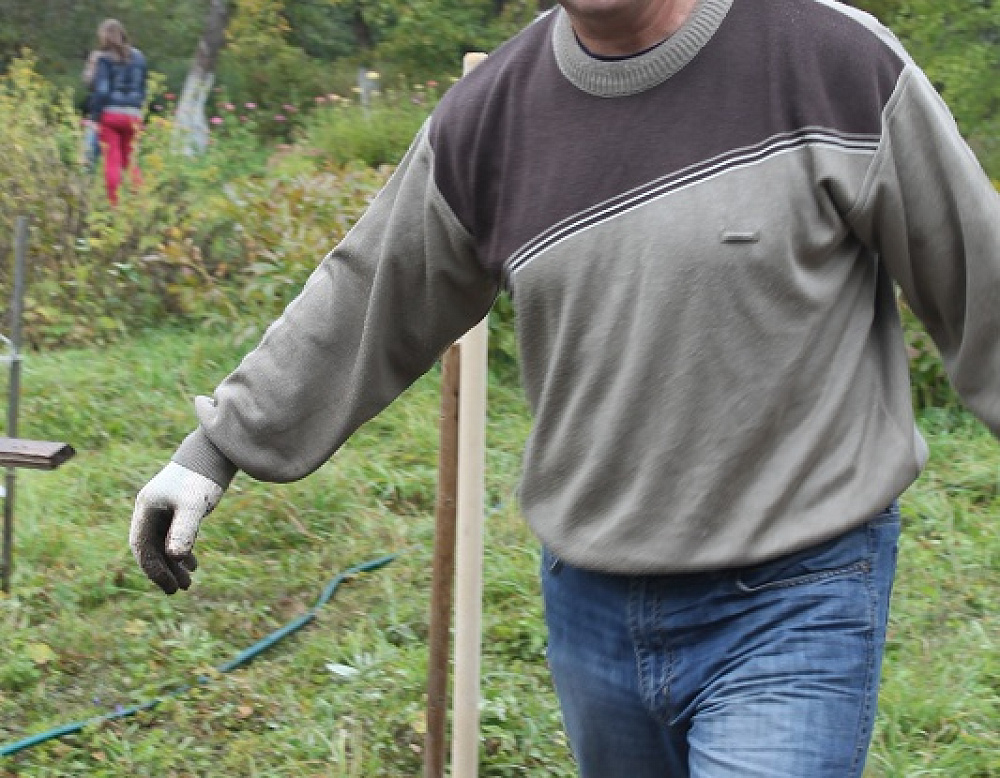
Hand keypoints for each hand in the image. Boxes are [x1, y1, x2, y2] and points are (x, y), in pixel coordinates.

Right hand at [130, 462, 223, 593]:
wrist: (214, 453)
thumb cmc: (202, 478)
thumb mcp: (194, 505)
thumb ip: (184, 530)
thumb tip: (174, 557)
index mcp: (146, 508)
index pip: (142, 547)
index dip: (153, 570)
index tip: (169, 587)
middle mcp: (150, 509)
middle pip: (151, 548)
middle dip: (164, 570)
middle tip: (179, 590)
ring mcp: (162, 509)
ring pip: (163, 543)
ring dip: (174, 563)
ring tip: (189, 582)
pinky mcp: (176, 508)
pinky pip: (173, 535)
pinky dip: (182, 551)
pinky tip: (193, 563)